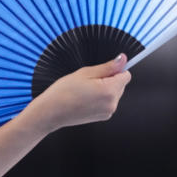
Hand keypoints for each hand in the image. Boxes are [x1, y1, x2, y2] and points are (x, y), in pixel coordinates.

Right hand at [17, 54, 131, 133]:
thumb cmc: (63, 92)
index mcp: (109, 91)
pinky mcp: (103, 117)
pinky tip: (86, 98)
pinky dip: (100, 98)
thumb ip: (107, 67)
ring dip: (105, 89)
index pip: (126, 75)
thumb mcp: (85, 73)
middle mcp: (112, 103)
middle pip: (121, 85)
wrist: (51, 112)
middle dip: (109, 80)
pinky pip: (108, 102)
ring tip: (86, 90)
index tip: (103, 70)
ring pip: (114, 93)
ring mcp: (108, 112)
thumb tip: (122, 60)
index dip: (115, 70)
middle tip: (89, 80)